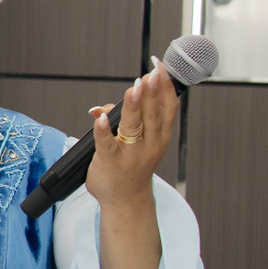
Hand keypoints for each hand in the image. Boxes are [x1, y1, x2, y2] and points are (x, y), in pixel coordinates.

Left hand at [85, 60, 176, 210]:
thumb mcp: (139, 143)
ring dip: (134, 105)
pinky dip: (103, 129)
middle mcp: (149, 144)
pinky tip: (100, 117)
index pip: (167, 108)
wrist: (126, 200)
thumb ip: (125, 121)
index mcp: (160, 137)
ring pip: (134, 126)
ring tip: (134, 87)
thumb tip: (102, 109)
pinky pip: (107, 144)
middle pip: (153, 114)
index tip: (161, 68)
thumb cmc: (131, 167)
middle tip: (152, 72)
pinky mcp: (111, 162)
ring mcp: (130, 154)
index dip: (166, 87)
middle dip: (153, 92)